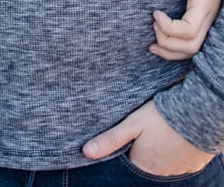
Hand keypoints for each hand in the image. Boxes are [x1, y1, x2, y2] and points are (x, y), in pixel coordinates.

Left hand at [84, 99, 214, 174]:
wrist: (199, 113)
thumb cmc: (162, 117)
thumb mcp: (132, 124)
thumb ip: (110, 139)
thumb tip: (86, 152)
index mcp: (143, 164)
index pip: (129, 159)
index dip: (129, 145)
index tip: (133, 133)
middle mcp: (162, 172)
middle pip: (146, 161)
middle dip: (145, 148)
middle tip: (149, 130)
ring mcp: (180, 169)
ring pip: (164, 161)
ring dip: (161, 150)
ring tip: (162, 131)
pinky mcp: (194, 164)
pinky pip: (181, 161)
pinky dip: (177, 152)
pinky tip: (176, 137)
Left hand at [151, 0, 223, 59]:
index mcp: (205, 2)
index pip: (189, 29)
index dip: (169, 28)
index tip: (155, 13)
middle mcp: (208, 14)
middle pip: (191, 45)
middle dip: (167, 42)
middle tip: (152, 24)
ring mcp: (208, 18)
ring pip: (194, 49)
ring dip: (171, 51)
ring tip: (152, 43)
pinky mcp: (204, 18)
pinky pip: (194, 42)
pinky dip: (177, 49)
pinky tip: (160, 42)